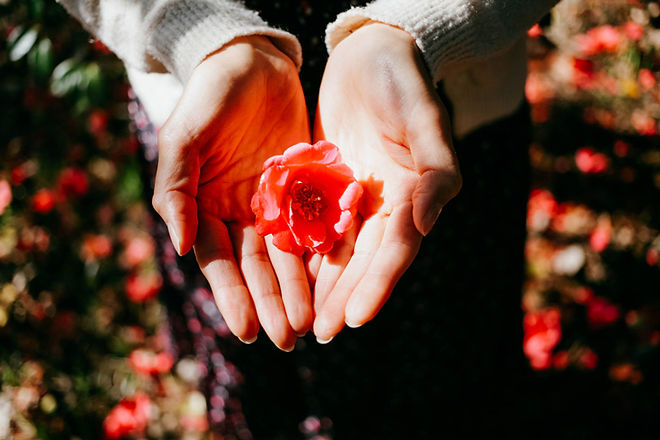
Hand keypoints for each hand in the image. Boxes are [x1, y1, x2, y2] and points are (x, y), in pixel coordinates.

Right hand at [152, 36, 311, 350]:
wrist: (251, 63)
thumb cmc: (208, 96)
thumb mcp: (183, 137)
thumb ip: (176, 190)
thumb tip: (181, 247)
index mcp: (206, 208)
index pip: (219, 261)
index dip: (232, 296)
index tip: (246, 332)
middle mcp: (240, 214)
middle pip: (257, 267)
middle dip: (271, 303)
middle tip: (288, 338)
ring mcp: (275, 203)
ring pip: (288, 254)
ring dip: (298, 288)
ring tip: (310, 322)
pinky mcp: (305, 187)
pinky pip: (315, 225)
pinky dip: (321, 253)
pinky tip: (332, 281)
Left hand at [311, 23, 461, 341]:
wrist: (371, 54)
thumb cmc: (403, 80)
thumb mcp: (424, 117)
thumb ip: (435, 171)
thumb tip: (424, 225)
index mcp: (413, 195)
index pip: (396, 249)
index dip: (377, 284)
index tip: (356, 318)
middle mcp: (385, 205)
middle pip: (364, 260)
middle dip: (343, 297)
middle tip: (321, 334)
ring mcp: (355, 198)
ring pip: (337, 250)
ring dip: (322, 287)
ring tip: (302, 321)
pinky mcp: (328, 186)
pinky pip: (313, 224)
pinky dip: (302, 252)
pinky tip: (284, 277)